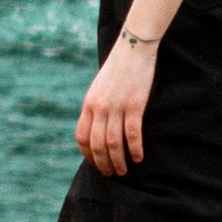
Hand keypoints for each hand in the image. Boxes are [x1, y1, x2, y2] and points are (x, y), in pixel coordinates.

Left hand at [77, 33, 157, 174]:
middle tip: (112, 174)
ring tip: (125, 171)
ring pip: (114, 143)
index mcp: (89, 104)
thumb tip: (98, 126)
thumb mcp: (99, 87)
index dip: (87, 154)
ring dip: (119, 161)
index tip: (95, 164)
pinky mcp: (134, 104)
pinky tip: (139, 157)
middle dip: (103, 163)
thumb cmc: (118, 67)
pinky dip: (135, 149)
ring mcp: (116, 106)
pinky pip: (132, 134)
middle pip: (97, 144)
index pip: (82, 137)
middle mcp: (99, 107)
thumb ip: (96, 106)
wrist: (133, 47)